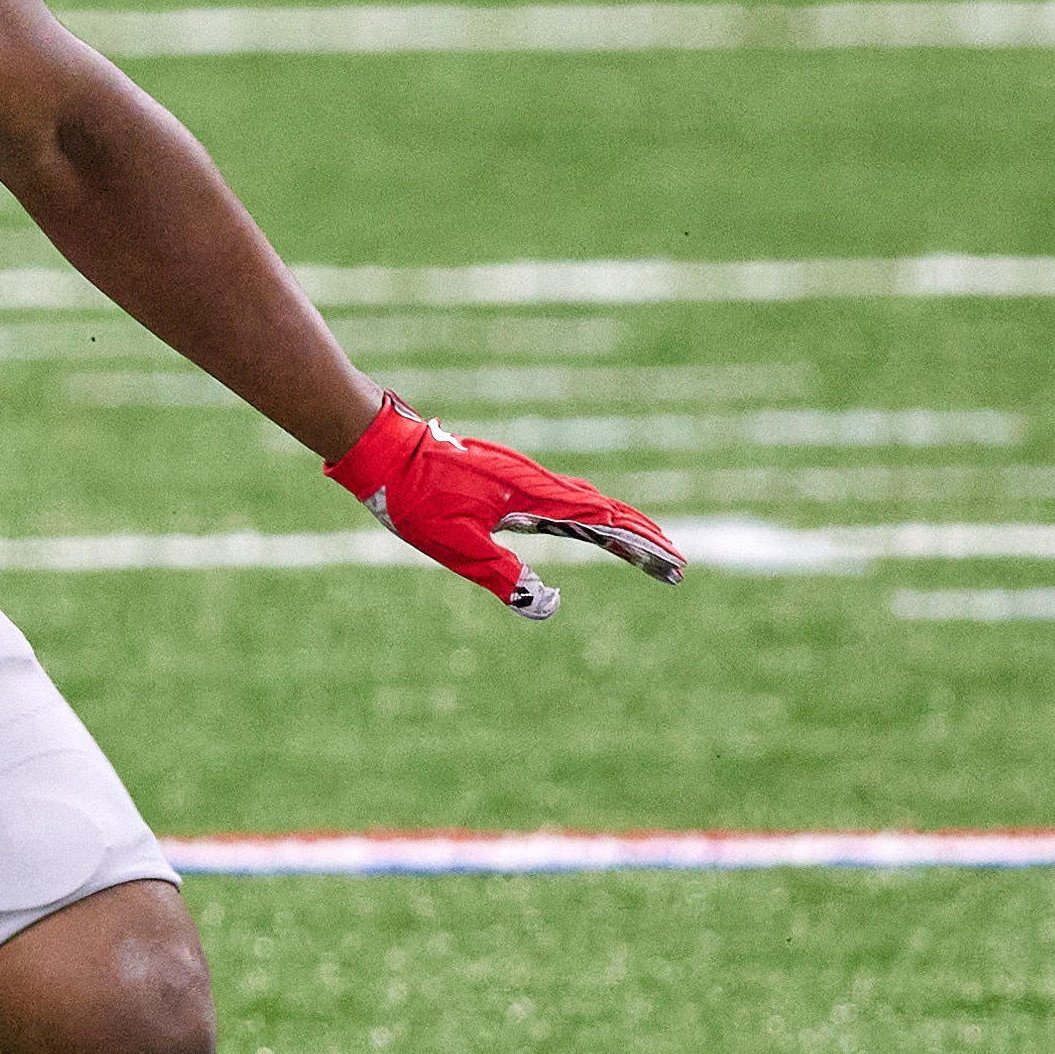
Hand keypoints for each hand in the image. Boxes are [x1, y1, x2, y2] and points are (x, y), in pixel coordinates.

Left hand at [326, 393, 684, 619]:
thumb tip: (548, 607)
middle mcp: (533, 480)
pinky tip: (587, 524)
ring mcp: (520, 475)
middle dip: (640, 538)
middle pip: (602, 510)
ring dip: (616, 525)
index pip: (602, 521)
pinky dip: (587, 514)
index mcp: (531, 495)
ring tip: (643, 548)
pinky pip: (560, 498)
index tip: (674, 564)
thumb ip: (503, 575)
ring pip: (583, 502)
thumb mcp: (456, 546)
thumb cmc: (413, 497)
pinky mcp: (505, 476)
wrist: (380, 447)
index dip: (641, 543)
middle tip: (675, 565)